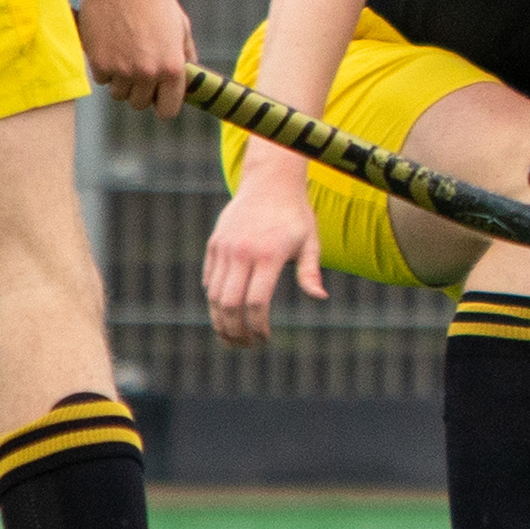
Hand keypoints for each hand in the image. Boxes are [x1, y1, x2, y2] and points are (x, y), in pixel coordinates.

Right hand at [77, 0, 196, 115]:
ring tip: (125, 55)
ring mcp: (122, 70)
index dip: (163, 105)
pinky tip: (110, 46)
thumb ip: (185, 55)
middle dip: (140, 91)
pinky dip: (105, 68)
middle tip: (139, 70)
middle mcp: (148, 73)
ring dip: (121, 81)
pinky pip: (102, 79)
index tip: (158, 98)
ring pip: (119, 94)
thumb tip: (189, 76)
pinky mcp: (98, 62)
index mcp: (172, 68)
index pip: (167, 110)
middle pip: (139, 104)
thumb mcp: (181, 26)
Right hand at [203, 183, 326, 346]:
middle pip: (230, 304)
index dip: (258, 326)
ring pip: (214, 295)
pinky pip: (209, 280)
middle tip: (244, 346)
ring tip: (231, 337)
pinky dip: (215, 300)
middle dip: (235, 331)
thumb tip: (320, 298)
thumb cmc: (296, 215)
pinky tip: (226, 313)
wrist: (270, 182)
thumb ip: (310, 272)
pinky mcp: (214, 245)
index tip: (265, 338)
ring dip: (220, 321)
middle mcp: (243, 252)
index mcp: (269, 255)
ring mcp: (225, 248)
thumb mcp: (310, 242)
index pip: (257, 302)